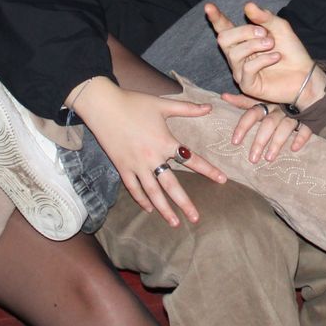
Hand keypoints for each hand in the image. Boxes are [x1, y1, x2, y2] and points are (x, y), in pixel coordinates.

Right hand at [67, 79, 225, 227]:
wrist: (103, 106)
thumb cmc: (134, 102)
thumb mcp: (162, 104)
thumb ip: (188, 109)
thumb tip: (209, 107)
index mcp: (165, 142)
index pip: (192, 160)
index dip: (208, 170)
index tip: (222, 180)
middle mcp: (152, 158)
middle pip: (171, 186)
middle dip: (185, 204)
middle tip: (196, 218)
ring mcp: (136, 165)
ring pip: (152, 193)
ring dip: (164, 209)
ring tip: (175, 222)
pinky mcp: (122, 167)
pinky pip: (133, 188)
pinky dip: (141, 199)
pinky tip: (149, 209)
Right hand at [205, 1, 321, 106]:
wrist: (304, 74)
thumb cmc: (291, 51)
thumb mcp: (280, 28)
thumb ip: (264, 17)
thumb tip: (248, 6)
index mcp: (242, 40)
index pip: (224, 28)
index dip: (216, 18)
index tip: (209, 7)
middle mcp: (237, 55)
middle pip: (224, 39)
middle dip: (244, 32)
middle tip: (264, 33)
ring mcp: (240, 71)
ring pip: (234, 53)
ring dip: (255, 45)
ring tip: (272, 44)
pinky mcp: (247, 85)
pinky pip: (247, 68)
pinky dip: (263, 59)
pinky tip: (276, 57)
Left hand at [221, 93, 313, 163]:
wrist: (307, 90)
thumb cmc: (279, 100)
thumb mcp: (261, 98)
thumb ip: (243, 101)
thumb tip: (223, 96)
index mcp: (267, 103)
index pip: (252, 113)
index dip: (243, 126)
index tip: (235, 142)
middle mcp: (279, 108)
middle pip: (268, 124)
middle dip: (260, 141)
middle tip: (252, 159)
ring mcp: (294, 114)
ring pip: (285, 127)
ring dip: (277, 143)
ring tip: (269, 158)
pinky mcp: (308, 119)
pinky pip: (306, 127)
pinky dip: (301, 137)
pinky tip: (295, 148)